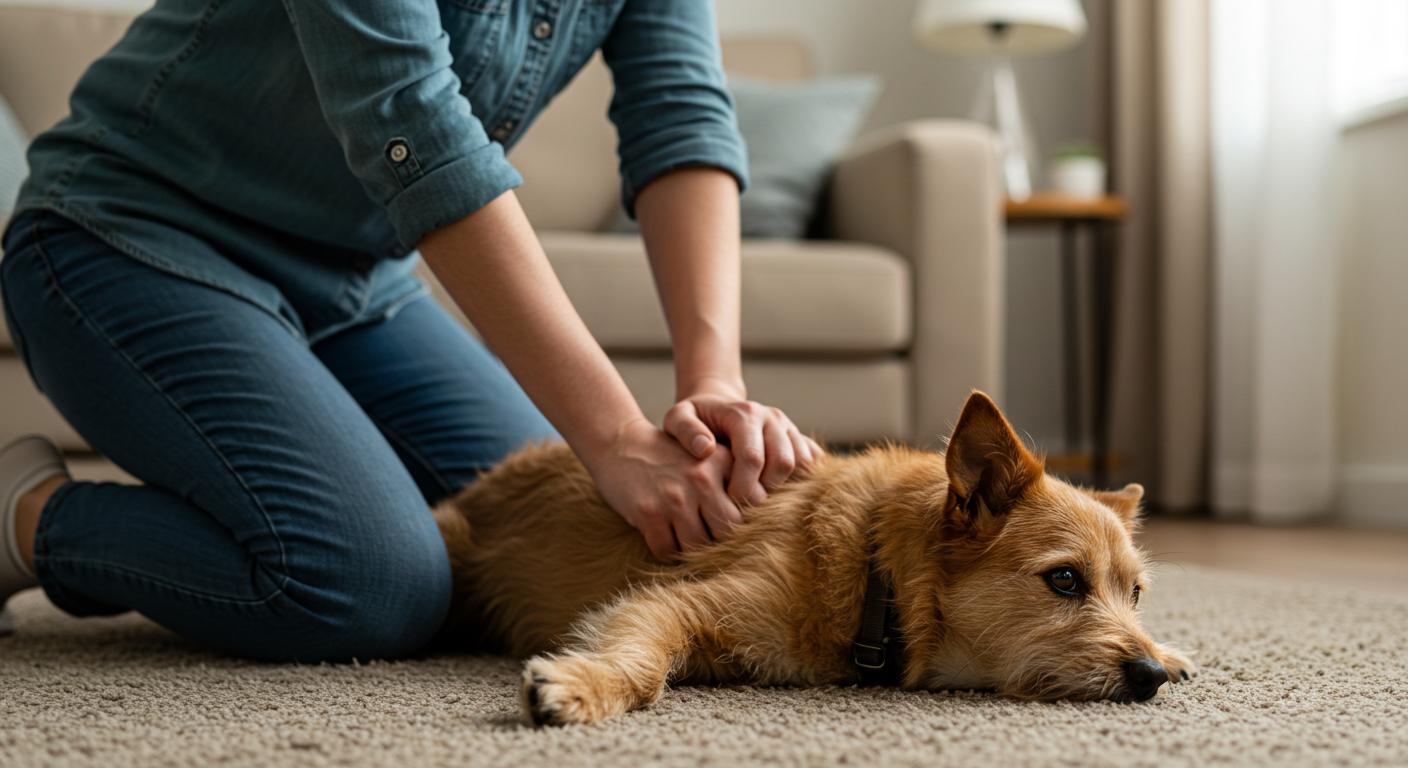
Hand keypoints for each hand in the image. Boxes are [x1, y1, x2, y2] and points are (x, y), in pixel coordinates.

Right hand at [582, 417, 741, 562]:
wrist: (622, 445)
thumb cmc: (672, 460)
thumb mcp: (708, 458)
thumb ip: (736, 482)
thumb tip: (761, 526)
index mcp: (721, 462)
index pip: (752, 507)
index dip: (745, 522)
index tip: (734, 526)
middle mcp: (702, 478)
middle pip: (726, 531)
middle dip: (718, 541)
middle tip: (708, 540)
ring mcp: (675, 497)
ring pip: (697, 546)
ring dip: (690, 550)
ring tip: (684, 538)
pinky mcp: (649, 513)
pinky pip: (667, 551)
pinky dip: (667, 552)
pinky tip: (664, 538)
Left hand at [663, 385, 823, 506]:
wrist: (716, 406)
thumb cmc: (694, 418)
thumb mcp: (677, 417)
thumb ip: (685, 430)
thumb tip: (705, 449)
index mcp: (745, 414)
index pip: (753, 457)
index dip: (743, 487)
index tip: (727, 502)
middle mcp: (772, 418)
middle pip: (783, 462)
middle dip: (765, 491)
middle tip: (744, 507)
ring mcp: (789, 428)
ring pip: (803, 464)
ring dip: (785, 488)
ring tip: (759, 500)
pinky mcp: (799, 438)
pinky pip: (814, 462)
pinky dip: (803, 480)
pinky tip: (779, 493)